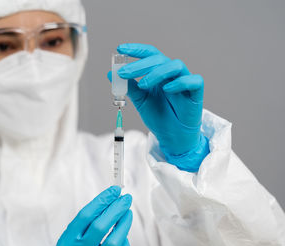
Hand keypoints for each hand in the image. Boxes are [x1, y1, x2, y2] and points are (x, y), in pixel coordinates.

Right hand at [53, 186, 132, 245]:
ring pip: (113, 243)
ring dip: (124, 225)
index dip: (102, 201)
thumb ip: (88, 220)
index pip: (86, 216)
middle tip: (125, 199)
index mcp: (69, 240)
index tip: (114, 191)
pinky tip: (125, 238)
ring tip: (127, 214)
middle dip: (116, 210)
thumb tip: (111, 199)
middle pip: (100, 227)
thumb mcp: (73, 234)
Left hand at [108, 43, 209, 171]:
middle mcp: (172, 73)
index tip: (120, 48)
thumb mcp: (140, 100)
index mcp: (159, 72)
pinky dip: (180, 82)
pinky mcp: (196, 92)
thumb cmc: (159, 115)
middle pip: (159, 59)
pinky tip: (167, 89)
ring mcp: (185, 80)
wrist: (172, 135)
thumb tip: (111, 74)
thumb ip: (129, 87)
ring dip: (157, 72)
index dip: (136, 49)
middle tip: (124, 72)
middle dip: (139, 64)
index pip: (149, 54)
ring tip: (142, 84)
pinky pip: (193, 80)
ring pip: (175, 65)